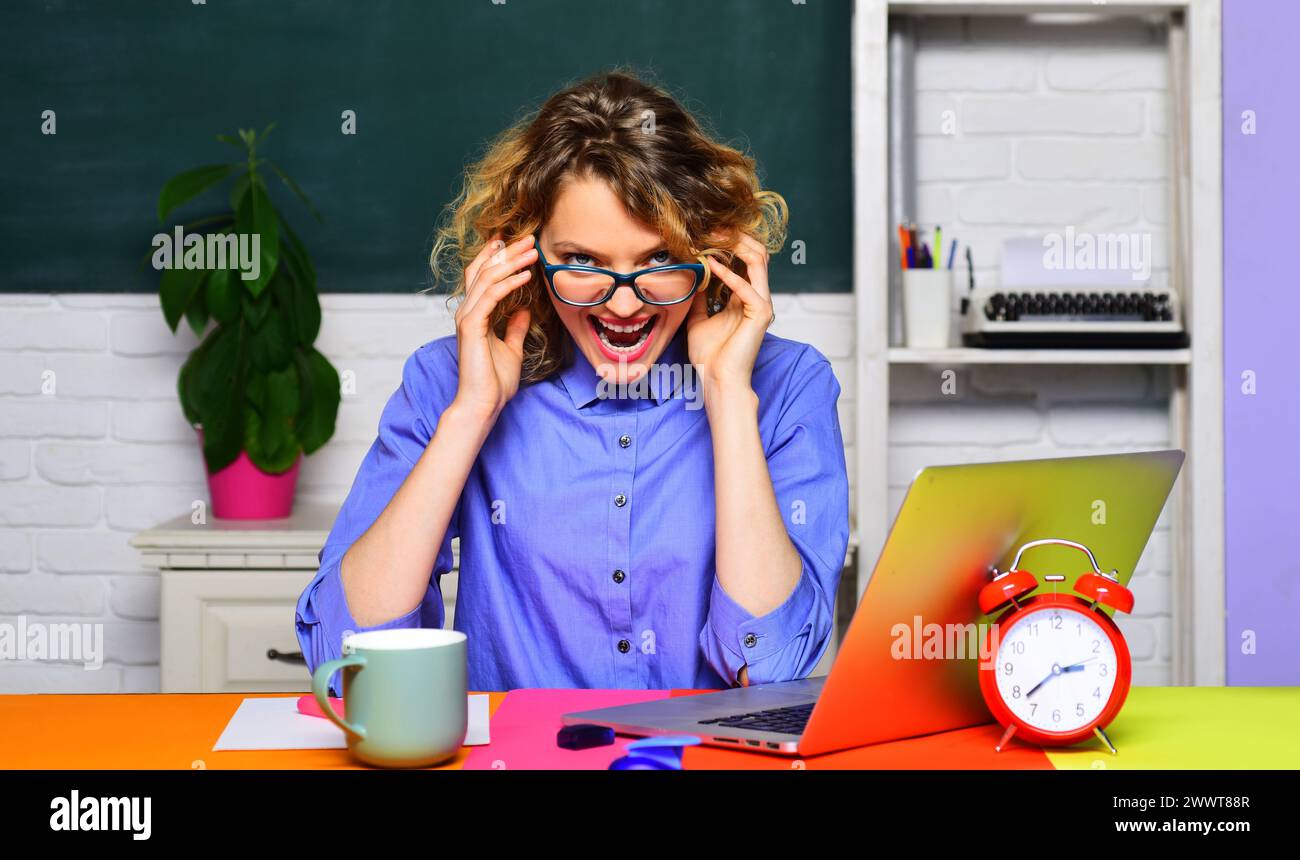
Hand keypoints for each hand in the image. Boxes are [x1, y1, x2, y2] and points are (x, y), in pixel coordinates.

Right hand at [451, 233, 535, 421]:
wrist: (483, 404)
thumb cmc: (494, 381)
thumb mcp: (512, 348)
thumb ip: (515, 327)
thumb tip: (523, 310)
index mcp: (475, 315)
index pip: (482, 277)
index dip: (496, 257)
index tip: (513, 242)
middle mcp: (468, 312)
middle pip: (484, 270)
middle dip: (507, 252)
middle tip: (528, 238)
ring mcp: (467, 318)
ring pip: (487, 278)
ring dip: (512, 262)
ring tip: (533, 251)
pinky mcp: (472, 327)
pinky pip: (491, 296)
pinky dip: (509, 283)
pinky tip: (526, 275)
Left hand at [685, 233, 773, 397]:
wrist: (717, 379)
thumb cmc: (710, 356)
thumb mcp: (698, 318)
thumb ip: (700, 297)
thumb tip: (693, 276)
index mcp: (744, 297)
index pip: (742, 258)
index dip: (726, 242)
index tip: (704, 231)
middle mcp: (757, 296)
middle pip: (755, 252)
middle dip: (734, 236)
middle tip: (711, 225)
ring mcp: (761, 304)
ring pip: (757, 261)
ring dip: (735, 245)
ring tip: (713, 236)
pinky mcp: (760, 314)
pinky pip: (746, 286)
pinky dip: (728, 273)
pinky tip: (710, 264)